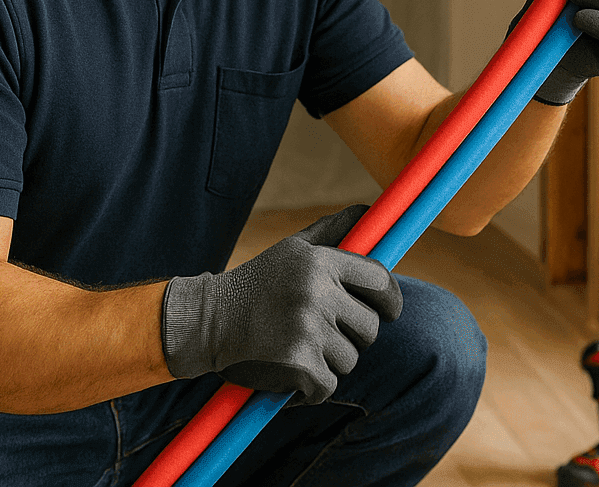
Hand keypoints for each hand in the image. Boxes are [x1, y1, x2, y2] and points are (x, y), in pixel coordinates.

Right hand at [160, 204, 401, 404]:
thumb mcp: (292, 248)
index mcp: (319, 262)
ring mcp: (308, 329)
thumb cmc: (257, 283)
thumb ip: (332, 231)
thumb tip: (368, 211)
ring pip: (350, 359)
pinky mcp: (298, 364)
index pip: (380, 281)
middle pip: (370, 327)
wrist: (207, 321)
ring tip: (300, 347)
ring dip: (330, 361)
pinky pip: (329, 385)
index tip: (389, 310)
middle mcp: (317, 293)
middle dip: (354, 335)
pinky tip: (292, 373)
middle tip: (326, 333)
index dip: (391, 299)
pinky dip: (314, 387)